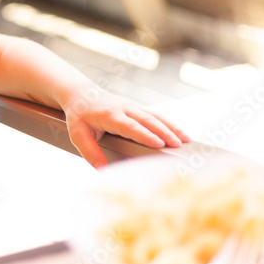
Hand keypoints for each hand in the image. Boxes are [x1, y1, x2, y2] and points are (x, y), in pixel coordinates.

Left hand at [60, 85, 188, 167]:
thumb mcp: (77, 134)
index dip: (144, 134)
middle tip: (177, 145)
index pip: (129, 125)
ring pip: (154, 116)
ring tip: (186, 140)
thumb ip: (89, 151)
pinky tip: (181, 133)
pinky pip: (155, 115)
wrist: (80, 93)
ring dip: (170, 127)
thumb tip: (102, 171)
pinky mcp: (136, 108)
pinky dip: (169, 123)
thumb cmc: (79, 116)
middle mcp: (123, 108)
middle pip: (146, 120)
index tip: (158, 143)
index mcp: (109, 115)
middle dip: (163, 132)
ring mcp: (131, 106)